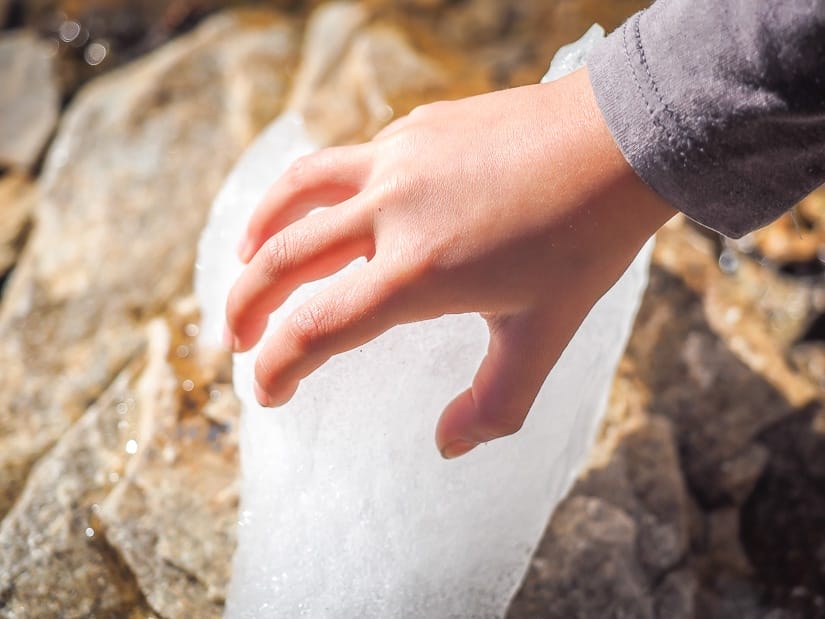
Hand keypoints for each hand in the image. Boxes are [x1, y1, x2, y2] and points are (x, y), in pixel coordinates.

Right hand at [224, 67, 674, 458]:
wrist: (621, 139)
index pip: (317, 328)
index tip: (266, 391)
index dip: (278, 367)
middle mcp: (393, 210)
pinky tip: (335, 212)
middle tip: (237, 337)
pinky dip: (320, 194)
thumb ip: (495, 403)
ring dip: (260, 231)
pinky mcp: (414, 129)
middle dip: (245, 306)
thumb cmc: (586, 239)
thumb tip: (447, 447)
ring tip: (245, 258)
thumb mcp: (545, 334)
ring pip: (297, 192)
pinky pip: (348, 162)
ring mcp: (398, 159)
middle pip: (282, 259)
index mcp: (419, 271)